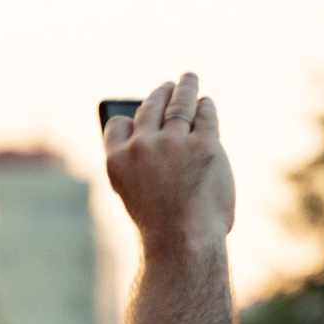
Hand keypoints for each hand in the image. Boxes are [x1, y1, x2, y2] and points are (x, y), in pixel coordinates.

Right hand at [105, 74, 233, 254]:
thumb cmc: (163, 228)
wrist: (184, 244)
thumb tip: (169, 134)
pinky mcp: (204, 145)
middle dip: (160, 93)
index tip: (136, 114)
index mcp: (117, 162)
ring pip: (178, 104)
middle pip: (150, 108)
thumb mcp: (136, 197)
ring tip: (188, 79)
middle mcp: (142, 147)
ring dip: (184, 87)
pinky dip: (205, 107)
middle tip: (168, 85)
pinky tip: (206, 103)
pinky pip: (204, 116)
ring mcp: (174, 143)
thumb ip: (144, 167)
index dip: (129, 118)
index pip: (119, 126)